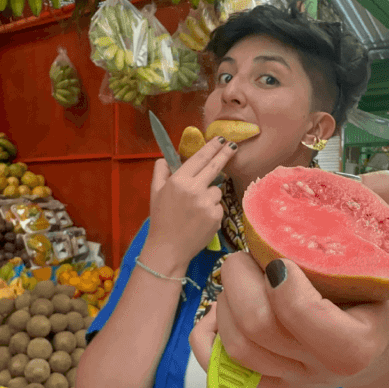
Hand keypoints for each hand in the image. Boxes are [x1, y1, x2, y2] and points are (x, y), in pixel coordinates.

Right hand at [144, 138, 236, 267]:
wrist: (168, 248)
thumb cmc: (160, 219)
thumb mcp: (155, 192)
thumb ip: (161, 171)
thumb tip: (167, 157)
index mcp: (179, 181)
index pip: (199, 158)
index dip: (212, 147)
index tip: (221, 139)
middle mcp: (194, 190)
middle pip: (215, 167)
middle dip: (225, 154)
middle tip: (233, 145)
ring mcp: (207, 204)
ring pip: (217, 190)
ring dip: (210, 194)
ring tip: (195, 209)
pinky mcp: (216, 217)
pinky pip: (218, 206)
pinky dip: (212, 210)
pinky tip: (200, 219)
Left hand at [189, 171, 388, 387]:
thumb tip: (362, 181)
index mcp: (360, 341)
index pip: (304, 318)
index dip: (282, 284)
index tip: (279, 257)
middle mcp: (323, 367)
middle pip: (257, 327)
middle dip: (240, 281)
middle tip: (251, 255)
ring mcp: (295, 377)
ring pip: (236, 346)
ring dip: (225, 300)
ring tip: (244, 275)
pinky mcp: (273, 381)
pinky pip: (222, 367)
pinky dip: (208, 335)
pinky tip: (223, 307)